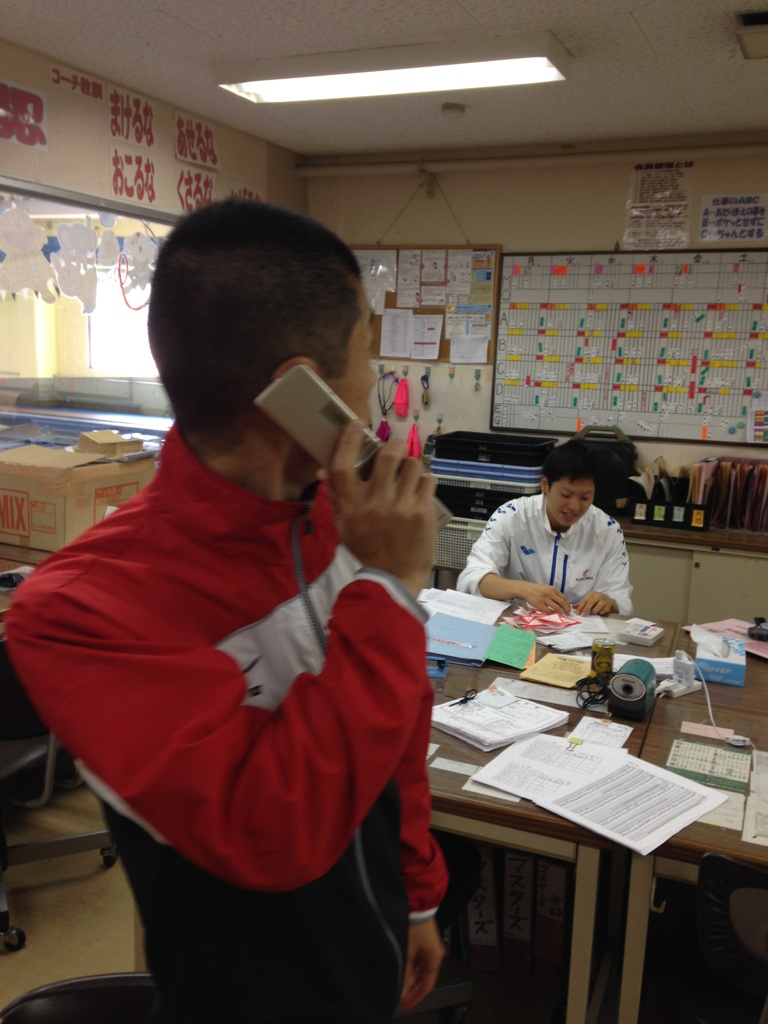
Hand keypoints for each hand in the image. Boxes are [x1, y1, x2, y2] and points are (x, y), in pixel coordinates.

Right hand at [326, 422, 435, 596]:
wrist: (394, 577)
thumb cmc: (367, 548)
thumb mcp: (344, 526)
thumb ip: (335, 497)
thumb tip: (323, 470)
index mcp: (351, 506)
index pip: (343, 465)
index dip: (349, 440)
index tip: (357, 425)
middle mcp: (375, 504)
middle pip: (386, 456)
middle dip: (393, 446)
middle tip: (394, 450)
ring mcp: (401, 507)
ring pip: (412, 465)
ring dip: (411, 465)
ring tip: (408, 475)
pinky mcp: (423, 512)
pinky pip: (428, 480)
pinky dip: (425, 481)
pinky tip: (419, 491)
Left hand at [398, 918, 444, 1011]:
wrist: (416, 903)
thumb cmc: (416, 922)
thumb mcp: (408, 951)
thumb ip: (405, 972)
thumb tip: (403, 989)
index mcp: (435, 958)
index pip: (427, 985)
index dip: (415, 997)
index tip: (405, 1004)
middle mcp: (433, 953)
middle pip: (422, 978)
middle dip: (410, 987)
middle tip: (398, 995)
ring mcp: (427, 947)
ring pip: (418, 969)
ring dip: (408, 977)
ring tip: (397, 982)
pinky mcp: (421, 941)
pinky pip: (415, 959)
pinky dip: (408, 967)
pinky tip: (399, 969)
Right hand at [514, 581, 570, 613]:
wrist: (526, 589)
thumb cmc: (537, 589)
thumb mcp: (547, 588)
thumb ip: (554, 594)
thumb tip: (562, 602)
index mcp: (553, 589)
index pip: (564, 598)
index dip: (568, 605)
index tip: (568, 609)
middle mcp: (550, 593)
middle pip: (562, 603)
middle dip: (566, 610)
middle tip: (568, 614)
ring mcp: (545, 599)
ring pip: (557, 608)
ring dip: (560, 613)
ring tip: (561, 615)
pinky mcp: (539, 604)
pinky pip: (548, 611)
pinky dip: (551, 614)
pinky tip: (552, 614)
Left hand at [573, 590, 615, 615]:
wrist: (609, 601)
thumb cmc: (597, 601)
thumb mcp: (589, 600)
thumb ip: (582, 604)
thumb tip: (573, 607)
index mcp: (592, 594)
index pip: (585, 600)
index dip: (580, 607)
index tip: (577, 613)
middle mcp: (598, 596)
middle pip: (591, 602)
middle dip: (586, 609)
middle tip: (582, 615)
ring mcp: (604, 600)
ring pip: (599, 605)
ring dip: (594, 611)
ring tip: (592, 613)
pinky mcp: (609, 605)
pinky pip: (604, 610)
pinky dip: (601, 612)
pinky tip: (599, 613)